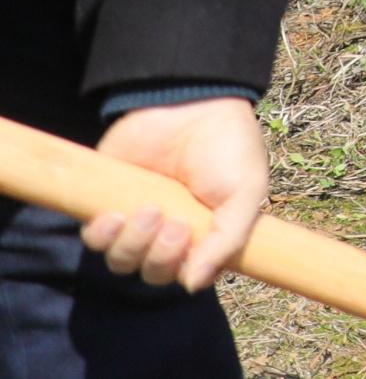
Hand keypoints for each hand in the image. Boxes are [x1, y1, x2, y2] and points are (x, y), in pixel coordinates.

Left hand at [87, 97, 267, 292]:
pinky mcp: (106, 203)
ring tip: (148, 210)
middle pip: (150, 273)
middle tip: (175, 225)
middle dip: (160, 256)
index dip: (184, 270)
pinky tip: (114, 216)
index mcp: (204, 235)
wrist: (193, 104)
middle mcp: (167, 234)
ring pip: (120, 260)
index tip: (193, 243)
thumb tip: (194, 285)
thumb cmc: (228, 148)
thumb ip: (228, 240)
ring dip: (132, 244)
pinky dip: (101, 235)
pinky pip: (93, 239)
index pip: (185, 275)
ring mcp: (136, 220)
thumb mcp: (246, 192)